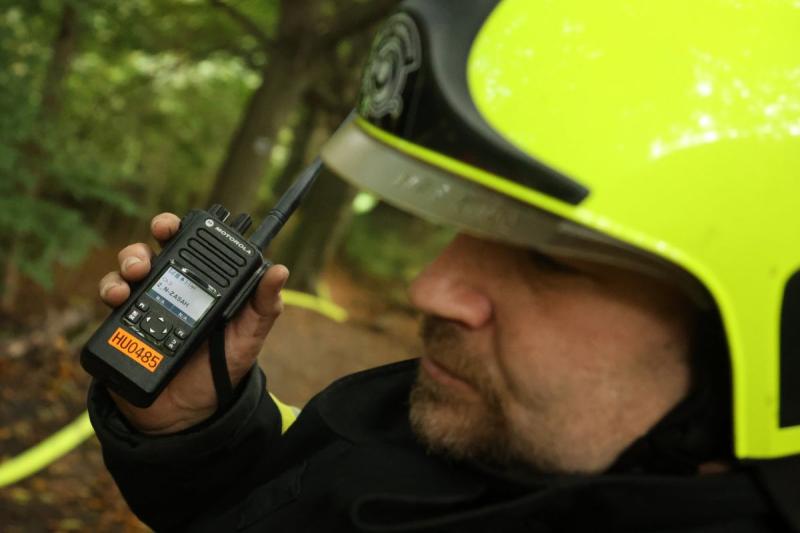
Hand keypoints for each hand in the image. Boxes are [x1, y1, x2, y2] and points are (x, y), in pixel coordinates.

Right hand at [97, 213, 288, 433]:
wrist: (189, 416)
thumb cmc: (221, 368)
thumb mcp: (250, 336)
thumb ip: (264, 305)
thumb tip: (280, 270)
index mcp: (199, 285)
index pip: (188, 247)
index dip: (179, 228)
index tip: (175, 226)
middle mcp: (167, 290)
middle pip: (149, 253)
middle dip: (144, 244)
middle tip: (148, 254)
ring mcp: (140, 308)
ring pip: (124, 273)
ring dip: (125, 266)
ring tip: (133, 277)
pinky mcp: (120, 330)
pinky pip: (110, 304)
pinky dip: (110, 293)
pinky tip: (118, 299)